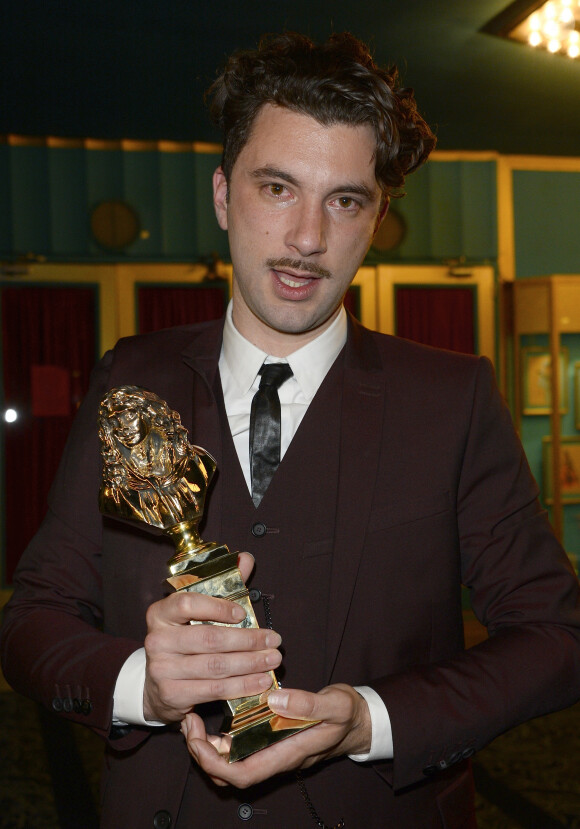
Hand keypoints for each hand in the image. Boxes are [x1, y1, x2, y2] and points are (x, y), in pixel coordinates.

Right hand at [143, 553, 281, 722]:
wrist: (157, 685)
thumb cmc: (185, 640)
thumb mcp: (198, 612)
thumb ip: (224, 585)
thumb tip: (245, 558)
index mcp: (160, 613)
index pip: (187, 604)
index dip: (217, 607)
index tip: (243, 613)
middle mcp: (157, 640)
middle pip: (209, 638)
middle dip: (248, 640)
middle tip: (274, 640)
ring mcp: (162, 670)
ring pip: (216, 666)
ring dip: (250, 664)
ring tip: (272, 660)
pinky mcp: (172, 695)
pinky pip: (214, 690)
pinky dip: (242, 687)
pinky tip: (260, 682)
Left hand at [181, 683, 371, 787]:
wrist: (360, 721)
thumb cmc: (348, 714)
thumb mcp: (335, 705)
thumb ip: (307, 704)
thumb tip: (275, 699)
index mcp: (288, 754)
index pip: (244, 774)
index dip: (215, 765)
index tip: (198, 741)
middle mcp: (276, 757)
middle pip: (230, 773)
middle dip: (202, 755)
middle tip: (188, 724)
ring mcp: (272, 750)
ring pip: (231, 763)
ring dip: (207, 747)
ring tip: (194, 720)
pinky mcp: (270, 740)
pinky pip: (239, 749)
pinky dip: (220, 739)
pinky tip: (213, 718)